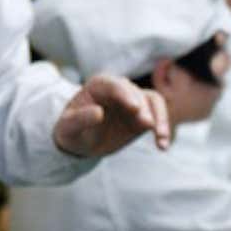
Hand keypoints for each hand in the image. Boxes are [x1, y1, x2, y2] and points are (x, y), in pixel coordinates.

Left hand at [53, 74, 172, 155]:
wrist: (81, 142)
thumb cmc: (71, 131)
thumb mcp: (68, 128)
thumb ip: (80, 119)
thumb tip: (98, 112)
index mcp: (98, 86)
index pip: (114, 85)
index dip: (124, 94)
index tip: (134, 108)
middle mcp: (118, 89)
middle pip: (136, 93)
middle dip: (143, 108)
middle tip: (147, 125)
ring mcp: (133, 101)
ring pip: (153, 101)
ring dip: (160, 117)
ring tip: (160, 137)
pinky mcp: (144, 115)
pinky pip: (159, 116)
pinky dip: (163, 128)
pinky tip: (162, 146)